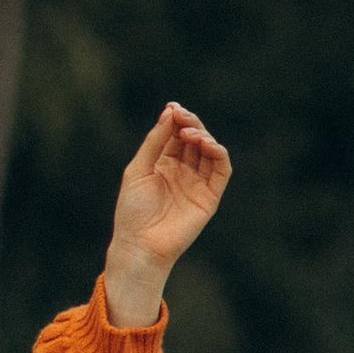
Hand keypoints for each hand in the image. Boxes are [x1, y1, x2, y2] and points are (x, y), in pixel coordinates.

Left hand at [105, 104, 229, 324]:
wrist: (139, 244)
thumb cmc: (132, 211)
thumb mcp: (138, 170)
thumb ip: (154, 142)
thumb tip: (169, 112)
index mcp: (163, 165)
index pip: (175, 135)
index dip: (175, 120)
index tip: (172, 107)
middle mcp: (182, 171)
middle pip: (193, 139)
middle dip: (189, 124)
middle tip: (181, 116)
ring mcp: (197, 183)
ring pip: (209, 151)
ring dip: (203, 136)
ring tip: (189, 133)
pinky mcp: (210, 196)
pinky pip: (221, 170)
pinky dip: (218, 153)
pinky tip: (206, 144)